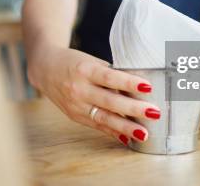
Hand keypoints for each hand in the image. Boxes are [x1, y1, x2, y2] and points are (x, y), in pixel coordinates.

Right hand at [28, 46, 160, 145]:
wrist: (45, 68)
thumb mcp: (91, 61)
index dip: (128, 83)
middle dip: (133, 109)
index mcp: (85, 70)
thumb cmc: (74, 62)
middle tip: (154, 112)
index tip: (148, 87)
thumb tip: (139, 87)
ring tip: (144, 133)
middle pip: (109, 101)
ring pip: (104, 118)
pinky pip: (97, 126)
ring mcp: (76, 105)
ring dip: (125, 127)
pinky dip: (112, 132)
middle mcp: (79, 89)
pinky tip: (127, 138)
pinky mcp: (74, 116)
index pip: (109, 77)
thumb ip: (111, 74)